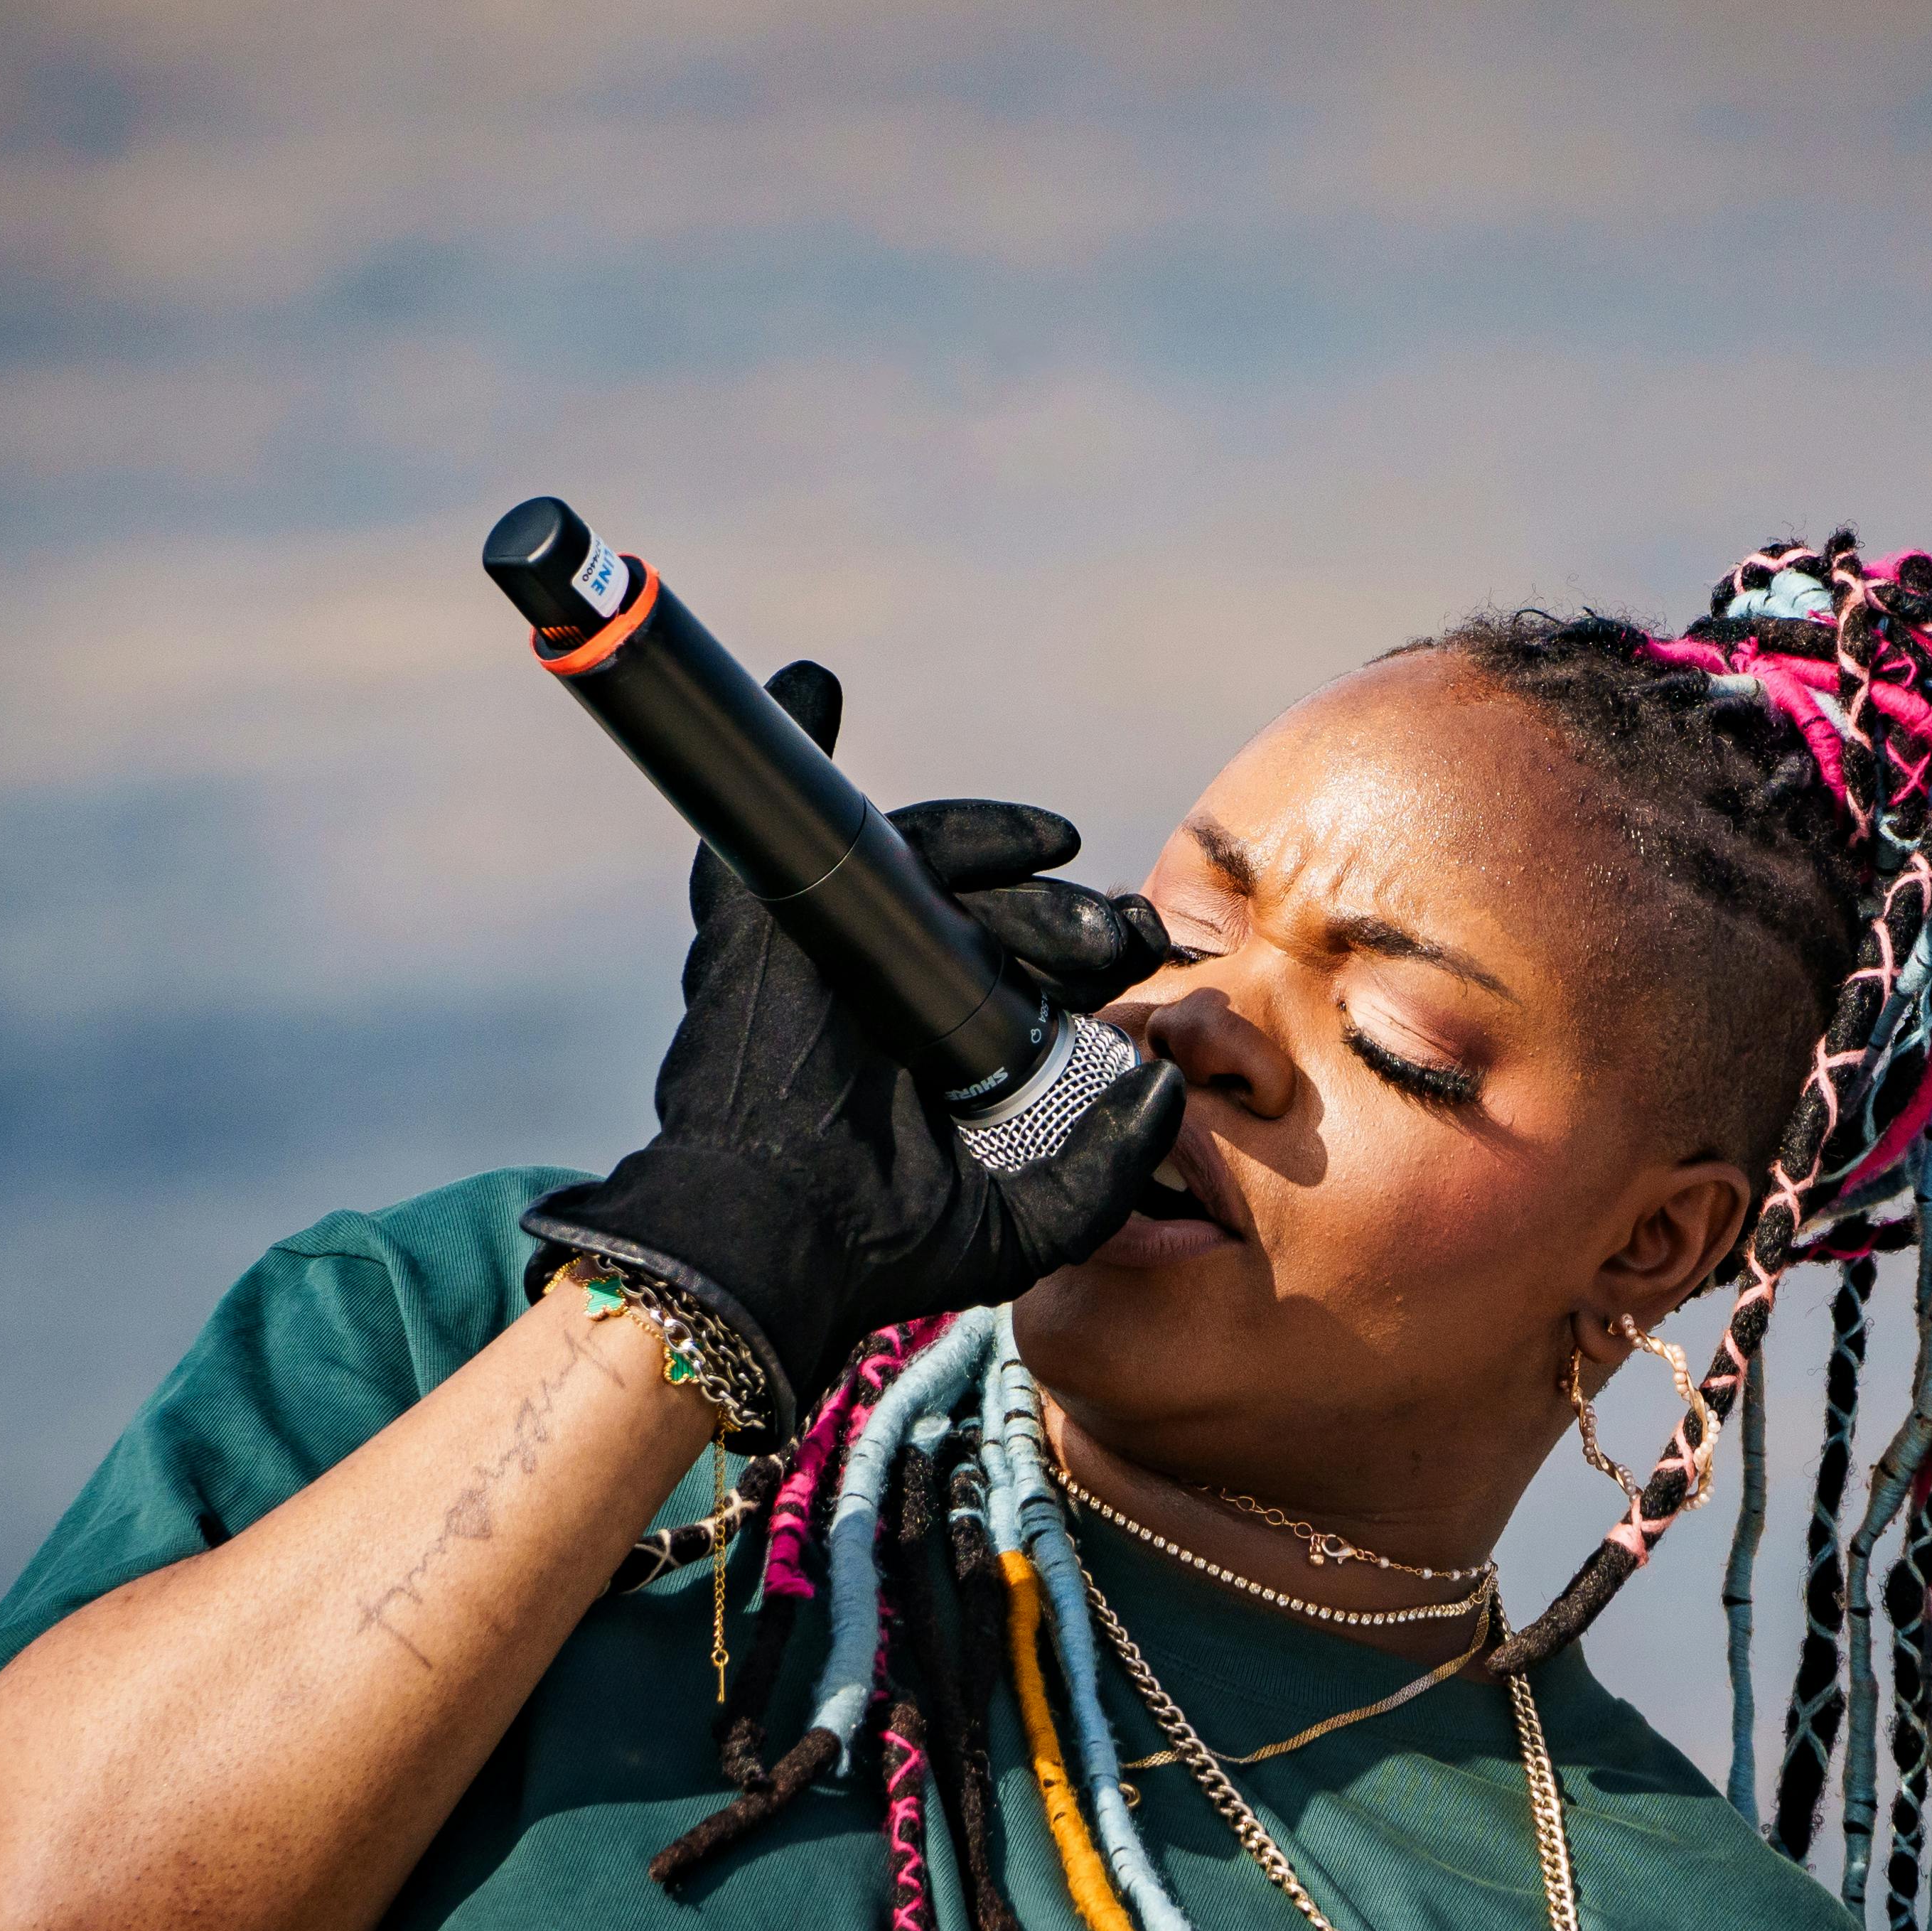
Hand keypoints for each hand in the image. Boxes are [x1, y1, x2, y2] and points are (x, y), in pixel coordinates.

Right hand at [519, 661, 1185, 1441]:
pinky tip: (810, 687)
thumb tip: (1168, 1087)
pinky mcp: (763, 919)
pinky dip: (786, 734)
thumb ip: (1111, 1167)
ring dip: (992, 841)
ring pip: (920, 854)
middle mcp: (889, 982)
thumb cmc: (887, 1243)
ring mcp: (827, 942)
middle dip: (1061, 907)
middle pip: (987, 902)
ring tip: (1052, 846)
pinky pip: (786, 813)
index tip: (1142, 947)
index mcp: (943, 1040)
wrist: (779, 1242)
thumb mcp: (1032, 1218)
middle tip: (1123, 934)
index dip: (1084, 940)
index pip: (1022, 961)